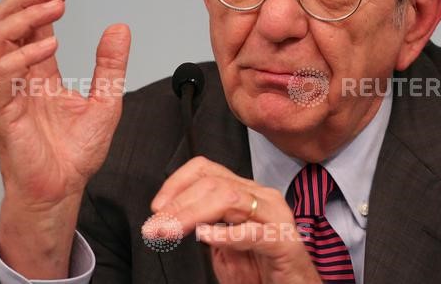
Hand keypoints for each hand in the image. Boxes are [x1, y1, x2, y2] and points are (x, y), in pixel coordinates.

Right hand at [0, 0, 130, 277]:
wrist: (64, 188)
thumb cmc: (76, 151)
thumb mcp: (106, 99)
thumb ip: (111, 65)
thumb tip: (120, 28)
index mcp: (40, 72)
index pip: (32, 26)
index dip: (43, 2)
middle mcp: (21, 77)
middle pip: (6, 24)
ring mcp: (9, 91)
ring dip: (24, 17)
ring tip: (53, 6)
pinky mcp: (3, 109)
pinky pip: (2, 74)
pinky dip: (22, 55)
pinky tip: (49, 46)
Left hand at [147, 156, 320, 283]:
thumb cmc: (263, 269)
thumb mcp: (224, 247)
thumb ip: (206, 228)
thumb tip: (174, 217)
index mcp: (247, 194)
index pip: (208, 170)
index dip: (178, 183)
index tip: (157, 207)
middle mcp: (261, 198)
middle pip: (214, 183)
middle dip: (178, 203)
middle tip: (155, 226)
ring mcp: (275, 217)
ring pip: (230, 199)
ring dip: (192, 214)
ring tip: (171, 231)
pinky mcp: (285, 242)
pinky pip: (254, 232)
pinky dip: (228, 233)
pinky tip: (207, 237)